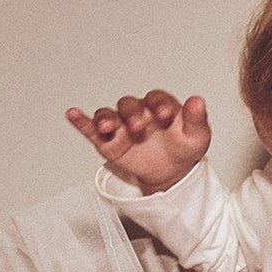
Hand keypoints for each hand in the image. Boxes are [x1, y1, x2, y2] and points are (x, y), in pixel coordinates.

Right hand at [65, 89, 211, 193]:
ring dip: (107, 119)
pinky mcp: (109, 142)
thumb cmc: (183, 147)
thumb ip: (197, 119)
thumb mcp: (197, 136)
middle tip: (140, 128)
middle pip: (129, 105)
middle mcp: (138, 112)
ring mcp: (121, 126)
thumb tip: (198, 101)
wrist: (173, 172)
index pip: (157, 98)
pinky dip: (81, 122)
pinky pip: (91, 129)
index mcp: (160, 106)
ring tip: (110, 126)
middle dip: (132, 115)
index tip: (166, 116)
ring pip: (109, 116)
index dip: (160, 105)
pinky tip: (73, 114)